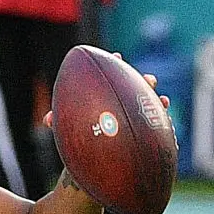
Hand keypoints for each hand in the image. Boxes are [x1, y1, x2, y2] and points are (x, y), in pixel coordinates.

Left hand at [43, 53, 168, 127]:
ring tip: (159, 94)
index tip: (116, 56)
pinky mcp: (143, 127)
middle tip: (147, 79)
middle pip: (132, 86)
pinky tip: (166, 108)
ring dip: (153, 96)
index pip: (109, 75)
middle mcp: (120, 101)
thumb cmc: (79, 136)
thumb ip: (59, 121)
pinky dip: (161, 115)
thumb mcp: (68, 127)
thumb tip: (48, 119)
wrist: (91, 156)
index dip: (113, 64)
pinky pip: (155, 120)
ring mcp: (133, 113)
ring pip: (147, 101)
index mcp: (103, 95)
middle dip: (140, 81)